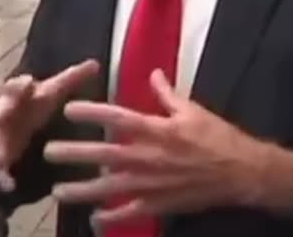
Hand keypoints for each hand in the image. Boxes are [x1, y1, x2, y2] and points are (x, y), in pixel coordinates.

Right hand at [0, 58, 99, 191]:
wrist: (17, 132)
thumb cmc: (35, 106)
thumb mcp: (52, 93)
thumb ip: (71, 78)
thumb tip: (95, 62)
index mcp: (19, 95)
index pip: (16, 85)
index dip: (20, 84)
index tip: (29, 83)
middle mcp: (5, 111)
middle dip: (2, 109)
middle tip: (4, 112)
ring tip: (0, 161)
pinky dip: (2, 176)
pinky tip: (9, 185)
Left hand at [44, 70, 292, 224]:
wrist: (244, 173)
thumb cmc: (219, 137)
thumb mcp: (193, 110)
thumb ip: (168, 94)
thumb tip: (153, 74)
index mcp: (158, 130)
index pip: (119, 119)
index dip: (92, 114)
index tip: (69, 109)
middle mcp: (151, 157)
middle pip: (106, 155)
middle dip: (75, 154)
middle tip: (49, 152)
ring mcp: (154, 183)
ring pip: (111, 188)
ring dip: (83, 191)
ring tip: (58, 192)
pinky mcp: (162, 203)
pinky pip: (132, 212)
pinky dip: (113, 217)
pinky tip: (93, 219)